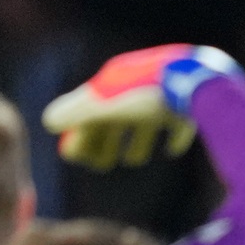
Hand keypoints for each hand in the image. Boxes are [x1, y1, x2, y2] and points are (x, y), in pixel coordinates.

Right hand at [42, 44, 239, 168]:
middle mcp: (139, 83)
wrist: (197, 78)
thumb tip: (46, 122)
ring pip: (145, 117)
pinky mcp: (193, 103)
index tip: (74, 157)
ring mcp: (167, 92)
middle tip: (101, 165)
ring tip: (133, 160)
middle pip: (115, 115)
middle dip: (104, 139)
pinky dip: (173, 135)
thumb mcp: (108, 104)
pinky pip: (180, 120)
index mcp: (115, 82)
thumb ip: (78, 113)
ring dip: (136, 139)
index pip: (89, 108)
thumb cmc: (147, 92)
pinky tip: (172, 150)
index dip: (79, 132)